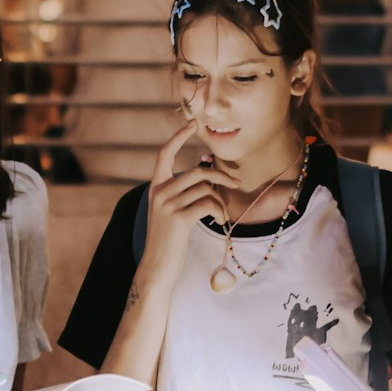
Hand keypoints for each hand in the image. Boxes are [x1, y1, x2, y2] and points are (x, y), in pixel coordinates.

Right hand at [138, 121, 235, 282]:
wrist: (157, 267)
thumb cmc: (168, 240)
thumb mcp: (170, 212)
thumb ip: (182, 194)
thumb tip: (210, 178)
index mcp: (155, 187)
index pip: (164, 154)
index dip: (178, 137)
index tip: (192, 123)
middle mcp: (159, 192)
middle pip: (198, 171)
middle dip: (221, 176)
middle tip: (236, 182)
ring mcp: (167, 204)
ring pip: (206, 189)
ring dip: (221, 201)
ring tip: (222, 215)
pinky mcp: (178, 218)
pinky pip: (208, 204)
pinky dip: (219, 211)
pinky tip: (219, 221)